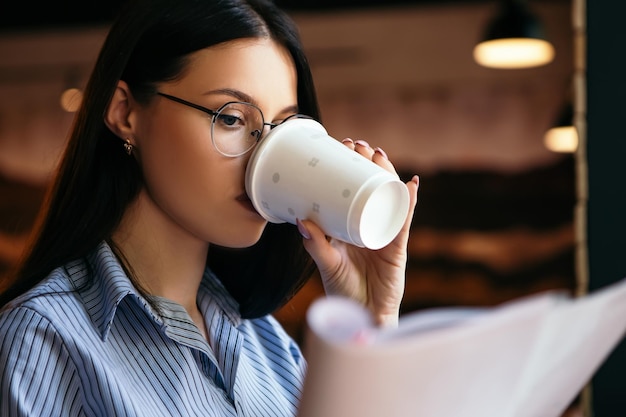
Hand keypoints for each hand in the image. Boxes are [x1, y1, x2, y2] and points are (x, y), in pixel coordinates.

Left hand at [297, 138, 419, 326]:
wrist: (362, 317)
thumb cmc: (343, 292)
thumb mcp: (327, 264)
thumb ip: (315, 245)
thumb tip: (300, 219)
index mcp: (350, 226)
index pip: (352, 191)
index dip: (349, 169)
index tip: (342, 148)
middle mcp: (369, 225)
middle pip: (372, 188)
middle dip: (368, 164)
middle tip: (358, 145)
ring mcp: (385, 233)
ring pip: (389, 197)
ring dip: (387, 174)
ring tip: (378, 155)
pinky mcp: (398, 246)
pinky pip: (404, 221)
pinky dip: (408, 203)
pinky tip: (410, 185)